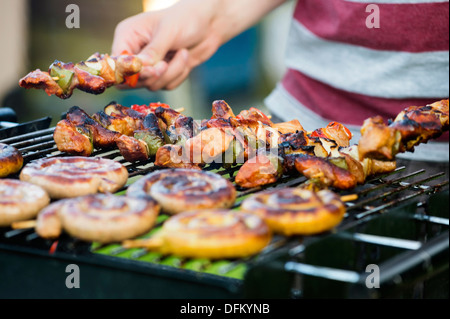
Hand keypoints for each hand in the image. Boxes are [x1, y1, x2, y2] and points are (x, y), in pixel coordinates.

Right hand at [112, 0, 285, 90]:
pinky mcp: (164, 73)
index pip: (117, 62)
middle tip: (165, 65)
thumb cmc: (186, 19)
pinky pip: (167, 85)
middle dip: (152, 75)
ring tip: (182, 52)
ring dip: (171, 73)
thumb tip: (139, 68)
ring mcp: (150, 64)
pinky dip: (179, 75)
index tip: (151, 69)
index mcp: (127, 36)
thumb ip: (153, 51)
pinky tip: (186, 57)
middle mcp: (135, 52)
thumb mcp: (168, 32)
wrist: (210, 24)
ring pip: (152, 84)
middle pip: (131, 80)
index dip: (131, 71)